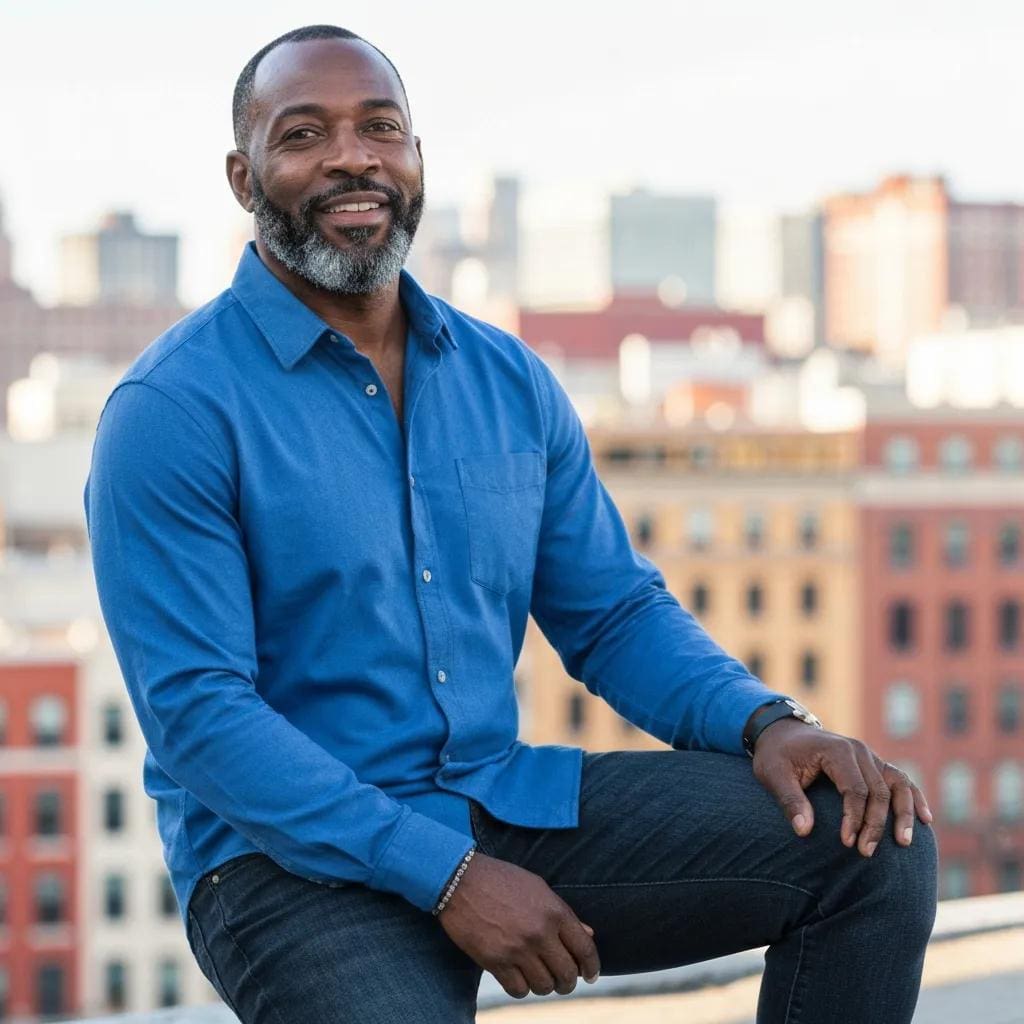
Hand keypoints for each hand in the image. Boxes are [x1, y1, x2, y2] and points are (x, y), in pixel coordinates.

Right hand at [435, 851, 600, 997]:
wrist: (461, 879)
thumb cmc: (501, 880)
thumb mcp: (537, 888)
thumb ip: (563, 914)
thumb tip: (588, 934)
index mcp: (554, 911)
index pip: (585, 949)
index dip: (592, 967)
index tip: (590, 975)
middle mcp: (540, 932)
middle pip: (567, 974)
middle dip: (567, 982)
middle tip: (562, 981)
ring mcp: (517, 949)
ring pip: (544, 986)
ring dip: (543, 985)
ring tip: (538, 977)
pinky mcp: (495, 961)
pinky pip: (518, 989)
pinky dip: (521, 988)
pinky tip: (518, 978)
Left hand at [750, 718, 933, 856]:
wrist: (783, 732)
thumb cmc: (777, 755)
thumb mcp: (773, 774)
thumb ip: (789, 800)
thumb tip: (803, 830)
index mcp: (836, 750)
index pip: (855, 789)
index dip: (854, 818)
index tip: (847, 843)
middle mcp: (859, 750)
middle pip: (879, 791)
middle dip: (876, 824)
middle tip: (866, 853)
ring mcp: (870, 756)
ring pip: (898, 785)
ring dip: (904, 814)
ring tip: (904, 842)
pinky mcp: (875, 764)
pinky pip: (901, 780)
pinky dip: (914, 798)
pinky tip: (926, 820)